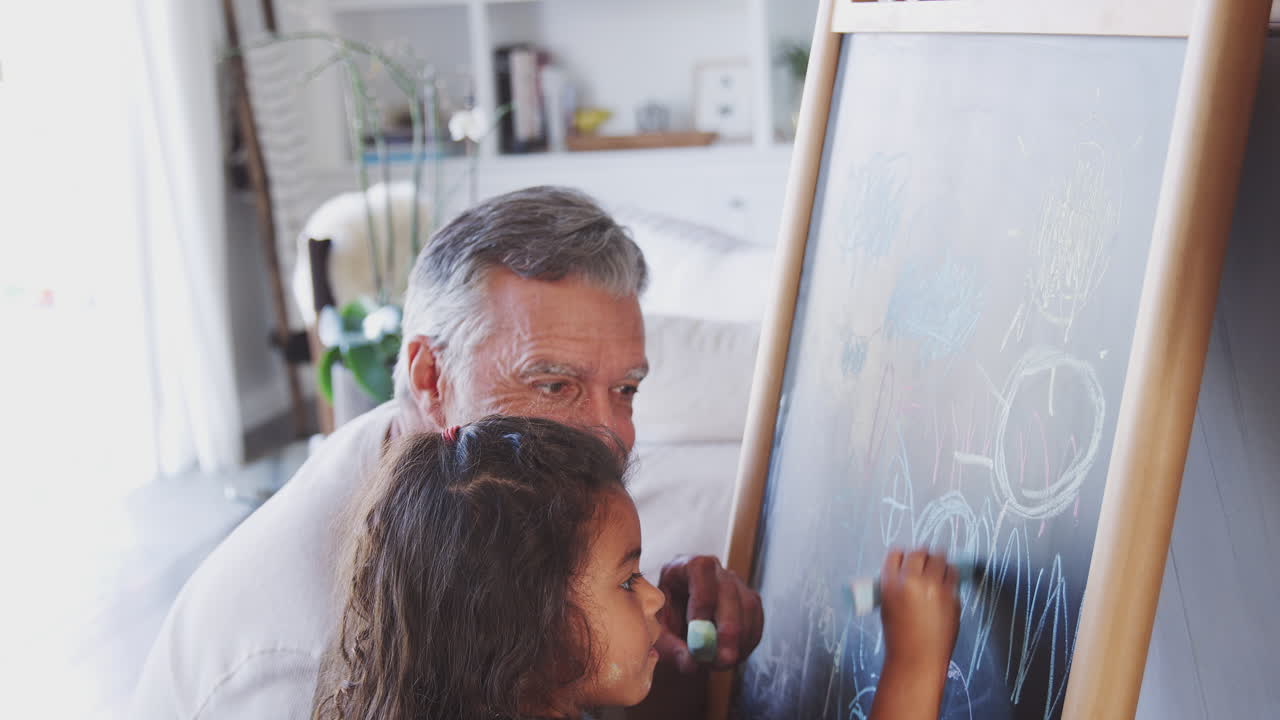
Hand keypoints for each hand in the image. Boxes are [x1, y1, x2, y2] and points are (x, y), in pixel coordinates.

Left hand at [652, 555, 763, 673]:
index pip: (700, 568)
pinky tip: (733, 657)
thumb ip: (669, 646)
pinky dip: (748, 643)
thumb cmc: (663, 621)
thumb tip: (691, 662)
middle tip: (723, 659)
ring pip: (748, 605)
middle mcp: (714, 570)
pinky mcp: (749, 600)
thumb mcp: (656, 632)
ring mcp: (735, 583)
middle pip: (728, 589)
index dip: (702, 598)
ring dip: (739, 639)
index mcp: (685, 566)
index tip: (698, 631)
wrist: (676, 622)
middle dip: (728, 627)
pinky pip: (756, 620)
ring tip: (720, 663)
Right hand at [879, 547, 960, 673]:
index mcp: (891, 583)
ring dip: (939, 562)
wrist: (917, 659)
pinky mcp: (952, 597)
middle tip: (925, 560)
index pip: (897, 554)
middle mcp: (913, 581)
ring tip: (938, 569)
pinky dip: (949, 577)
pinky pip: (953, 577)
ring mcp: (934, 588)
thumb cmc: (899, 636)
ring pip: (941, 560)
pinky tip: (945, 584)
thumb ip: (895, 585)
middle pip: (920, 552)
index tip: (907, 559)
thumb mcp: (887, 606)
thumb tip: (907, 571)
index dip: (903, 555)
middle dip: (923, 555)